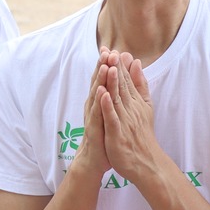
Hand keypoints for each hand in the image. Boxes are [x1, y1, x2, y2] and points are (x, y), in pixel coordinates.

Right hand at [67, 52, 111, 176]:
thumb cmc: (104, 137)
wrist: (94, 160)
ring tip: (104, 65)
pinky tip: (101, 91)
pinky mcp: (94, 128)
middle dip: (102, 66)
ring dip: (99, 80)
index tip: (111, 49)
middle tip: (106, 50)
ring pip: (96, 95)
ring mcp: (93, 117)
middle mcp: (93, 107)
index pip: (103, 80)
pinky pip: (97, 112)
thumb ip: (113, 98)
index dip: (106, 65)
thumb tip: (117, 83)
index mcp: (99, 102)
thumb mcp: (110, 114)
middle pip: (97, 83)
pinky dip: (99, 101)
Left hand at [96, 52, 161, 186]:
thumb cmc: (142, 135)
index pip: (127, 81)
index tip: (114, 49)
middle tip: (110, 51)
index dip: (120, 65)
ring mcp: (124, 121)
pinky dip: (107, 105)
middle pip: (122, 86)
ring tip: (107, 65)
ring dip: (112, 82)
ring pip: (116, 98)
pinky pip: (111, 117)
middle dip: (115, 68)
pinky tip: (102, 93)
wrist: (145, 163)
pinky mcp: (118, 133)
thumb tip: (136, 63)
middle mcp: (131, 109)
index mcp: (135, 103)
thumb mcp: (145, 106)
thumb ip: (141, 85)